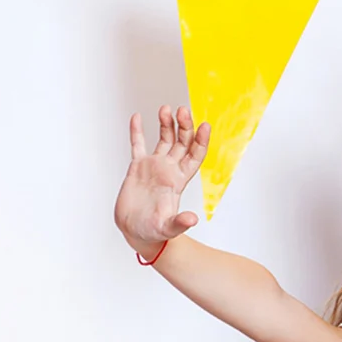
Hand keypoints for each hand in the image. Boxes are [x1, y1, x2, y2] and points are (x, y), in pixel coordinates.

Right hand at [114, 105, 209, 253]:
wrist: (136, 232)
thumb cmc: (154, 232)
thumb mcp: (168, 228)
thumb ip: (180, 223)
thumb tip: (192, 219)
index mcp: (179, 181)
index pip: (194, 156)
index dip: (201, 141)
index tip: (205, 125)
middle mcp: (169, 171)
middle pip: (182, 143)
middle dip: (184, 127)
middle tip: (183, 110)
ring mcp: (153, 167)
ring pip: (164, 140)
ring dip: (166, 124)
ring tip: (166, 108)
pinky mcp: (137, 168)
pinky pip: (137, 145)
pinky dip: (137, 131)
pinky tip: (137, 117)